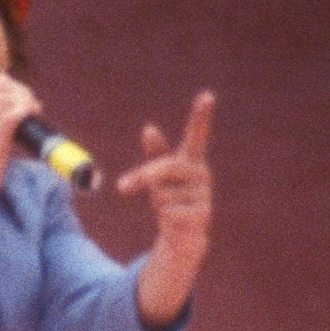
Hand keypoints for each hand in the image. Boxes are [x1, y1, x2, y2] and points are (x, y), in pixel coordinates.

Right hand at [0, 71, 40, 235]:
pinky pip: (11, 114)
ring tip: (34, 112)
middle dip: (20, 89)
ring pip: (6, 96)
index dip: (5, 83)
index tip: (17, 98)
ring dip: (26, 99)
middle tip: (30, 106)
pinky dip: (25, 111)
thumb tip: (7, 122)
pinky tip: (31, 118)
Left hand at [116, 90, 214, 261]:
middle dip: (144, 176)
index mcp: (191, 160)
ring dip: (155, 202)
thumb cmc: (172, 198)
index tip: (207, 95)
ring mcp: (204, 194)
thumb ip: (155, 153)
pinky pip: (169, 211)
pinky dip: (164, 216)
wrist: (184, 235)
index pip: (196, 135)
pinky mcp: (201, 214)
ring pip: (164, 193)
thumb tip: (149, 128)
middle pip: (167, 167)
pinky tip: (173, 220)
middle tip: (121, 187)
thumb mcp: (159, 175)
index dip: (200, 116)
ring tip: (166, 208)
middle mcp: (201, 173)